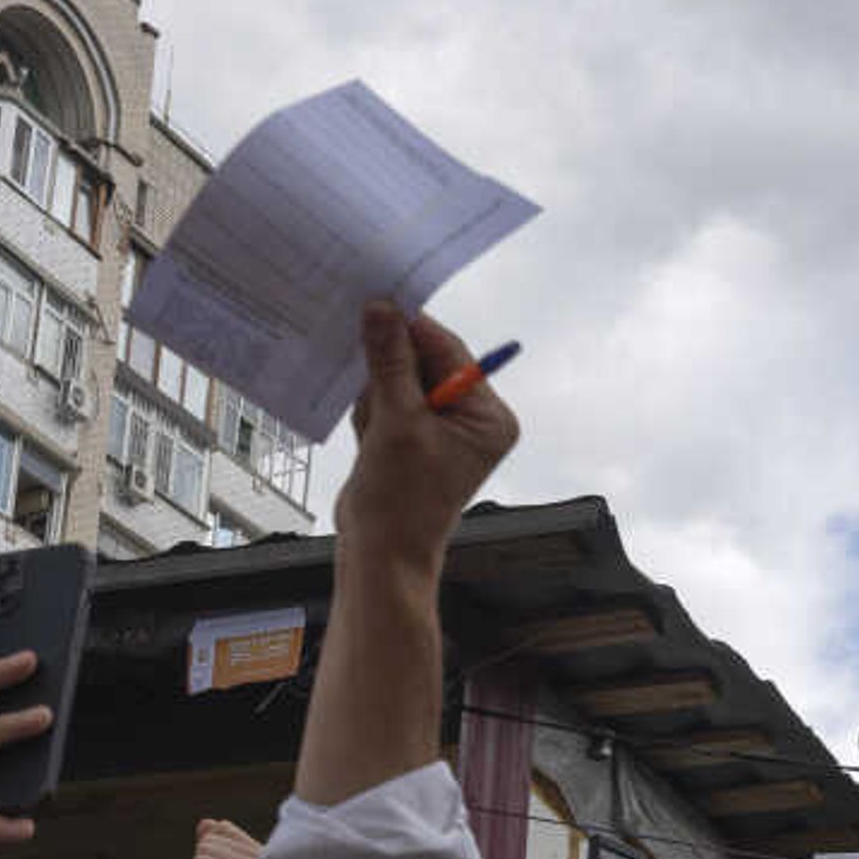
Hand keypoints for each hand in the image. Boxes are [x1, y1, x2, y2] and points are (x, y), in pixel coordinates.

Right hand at [333, 302, 519, 568]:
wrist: (380, 554)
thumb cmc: (401, 501)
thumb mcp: (396, 422)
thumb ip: (390, 362)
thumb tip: (382, 310)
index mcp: (488, 415)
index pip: (450, 351)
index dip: (412, 329)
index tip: (377, 304)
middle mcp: (472, 419)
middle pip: (424, 363)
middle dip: (390, 378)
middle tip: (371, 390)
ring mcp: (441, 429)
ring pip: (398, 381)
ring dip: (377, 401)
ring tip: (376, 436)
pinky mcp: (413, 438)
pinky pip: (386, 403)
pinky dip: (371, 416)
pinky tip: (369, 442)